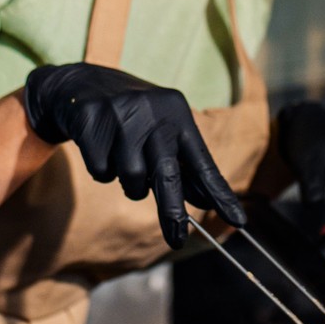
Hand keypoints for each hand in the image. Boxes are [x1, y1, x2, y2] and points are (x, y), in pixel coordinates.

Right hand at [22, 63, 245, 247]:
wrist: (84, 84)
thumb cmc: (134, 116)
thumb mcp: (163, 129)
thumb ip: (181, 163)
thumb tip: (203, 200)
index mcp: (178, 114)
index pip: (203, 162)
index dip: (221, 194)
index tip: (239, 221)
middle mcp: (153, 112)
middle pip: (167, 175)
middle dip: (172, 212)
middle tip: (178, 239)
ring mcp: (120, 115)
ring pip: (131, 178)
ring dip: (129, 183)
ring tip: (123, 160)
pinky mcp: (91, 121)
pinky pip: (101, 172)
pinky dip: (102, 171)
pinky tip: (101, 148)